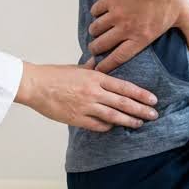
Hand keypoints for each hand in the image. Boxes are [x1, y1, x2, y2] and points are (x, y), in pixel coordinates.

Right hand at [15, 61, 158, 131]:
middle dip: (141, 109)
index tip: (153, 99)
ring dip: (129, 120)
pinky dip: (108, 126)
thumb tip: (96, 61)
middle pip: (123, 102)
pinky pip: (97, 125)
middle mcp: (93, 92)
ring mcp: (86, 106)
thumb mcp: (74, 68)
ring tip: (140, 123)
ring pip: (113, 115)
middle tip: (154, 114)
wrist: (34, 85)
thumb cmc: (52, 75)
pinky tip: (114, 127)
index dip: (140, 94)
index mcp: (94, 77)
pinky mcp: (77, 118)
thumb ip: (88, 68)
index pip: (124, 86)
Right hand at [88, 0, 188, 73]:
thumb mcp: (186, 17)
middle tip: (95, 51)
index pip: (119, 57)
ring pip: (96, 28)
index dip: (107, 66)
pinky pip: (96, 10)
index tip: (99, 69)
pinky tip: (98, 13)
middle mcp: (125, 28)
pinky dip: (95, 13)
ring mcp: (115, 14)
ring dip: (94, 32)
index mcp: (141, 37)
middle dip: (96, 50)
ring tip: (95, 33)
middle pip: (102, 45)